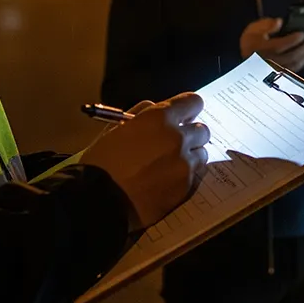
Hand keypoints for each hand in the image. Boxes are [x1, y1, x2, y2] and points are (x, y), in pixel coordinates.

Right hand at [80, 93, 209, 232]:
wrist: (100, 200)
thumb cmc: (102, 162)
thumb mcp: (117, 128)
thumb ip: (142, 114)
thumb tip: (157, 109)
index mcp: (160, 118)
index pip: (194, 102)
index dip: (188, 109)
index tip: (183, 116)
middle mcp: (178, 137)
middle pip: (202, 129)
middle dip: (191, 134)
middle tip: (174, 144)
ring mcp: (185, 163)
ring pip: (201, 153)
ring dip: (190, 156)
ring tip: (170, 165)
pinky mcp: (187, 186)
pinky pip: (195, 174)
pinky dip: (185, 175)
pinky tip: (167, 181)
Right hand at [240, 17, 303, 72]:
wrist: (247, 62)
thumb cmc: (252, 44)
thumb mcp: (253, 30)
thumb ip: (265, 25)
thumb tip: (279, 22)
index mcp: (262, 49)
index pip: (278, 46)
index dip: (292, 40)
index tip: (303, 33)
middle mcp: (270, 61)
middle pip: (291, 56)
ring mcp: (277, 70)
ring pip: (296, 64)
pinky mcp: (283, 75)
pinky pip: (297, 68)